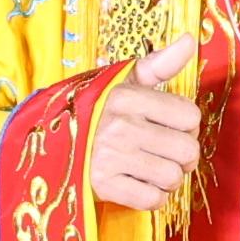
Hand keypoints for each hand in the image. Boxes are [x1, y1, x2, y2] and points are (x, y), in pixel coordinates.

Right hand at [80, 45, 203, 213]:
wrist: (49, 142)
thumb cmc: (96, 111)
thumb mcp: (123, 81)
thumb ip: (160, 64)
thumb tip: (189, 40)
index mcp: (128, 97)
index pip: (190, 116)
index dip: (186, 125)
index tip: (170, 127)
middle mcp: (120, 126)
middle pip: (187, 150)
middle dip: (182, 156)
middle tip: (166, 153)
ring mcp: (111, 157)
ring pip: (172, 177)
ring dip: (168, 179)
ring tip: (151, 169)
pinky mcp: (103, 185)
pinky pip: (152, 200)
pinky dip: (152, 197)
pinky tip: (139, 184)